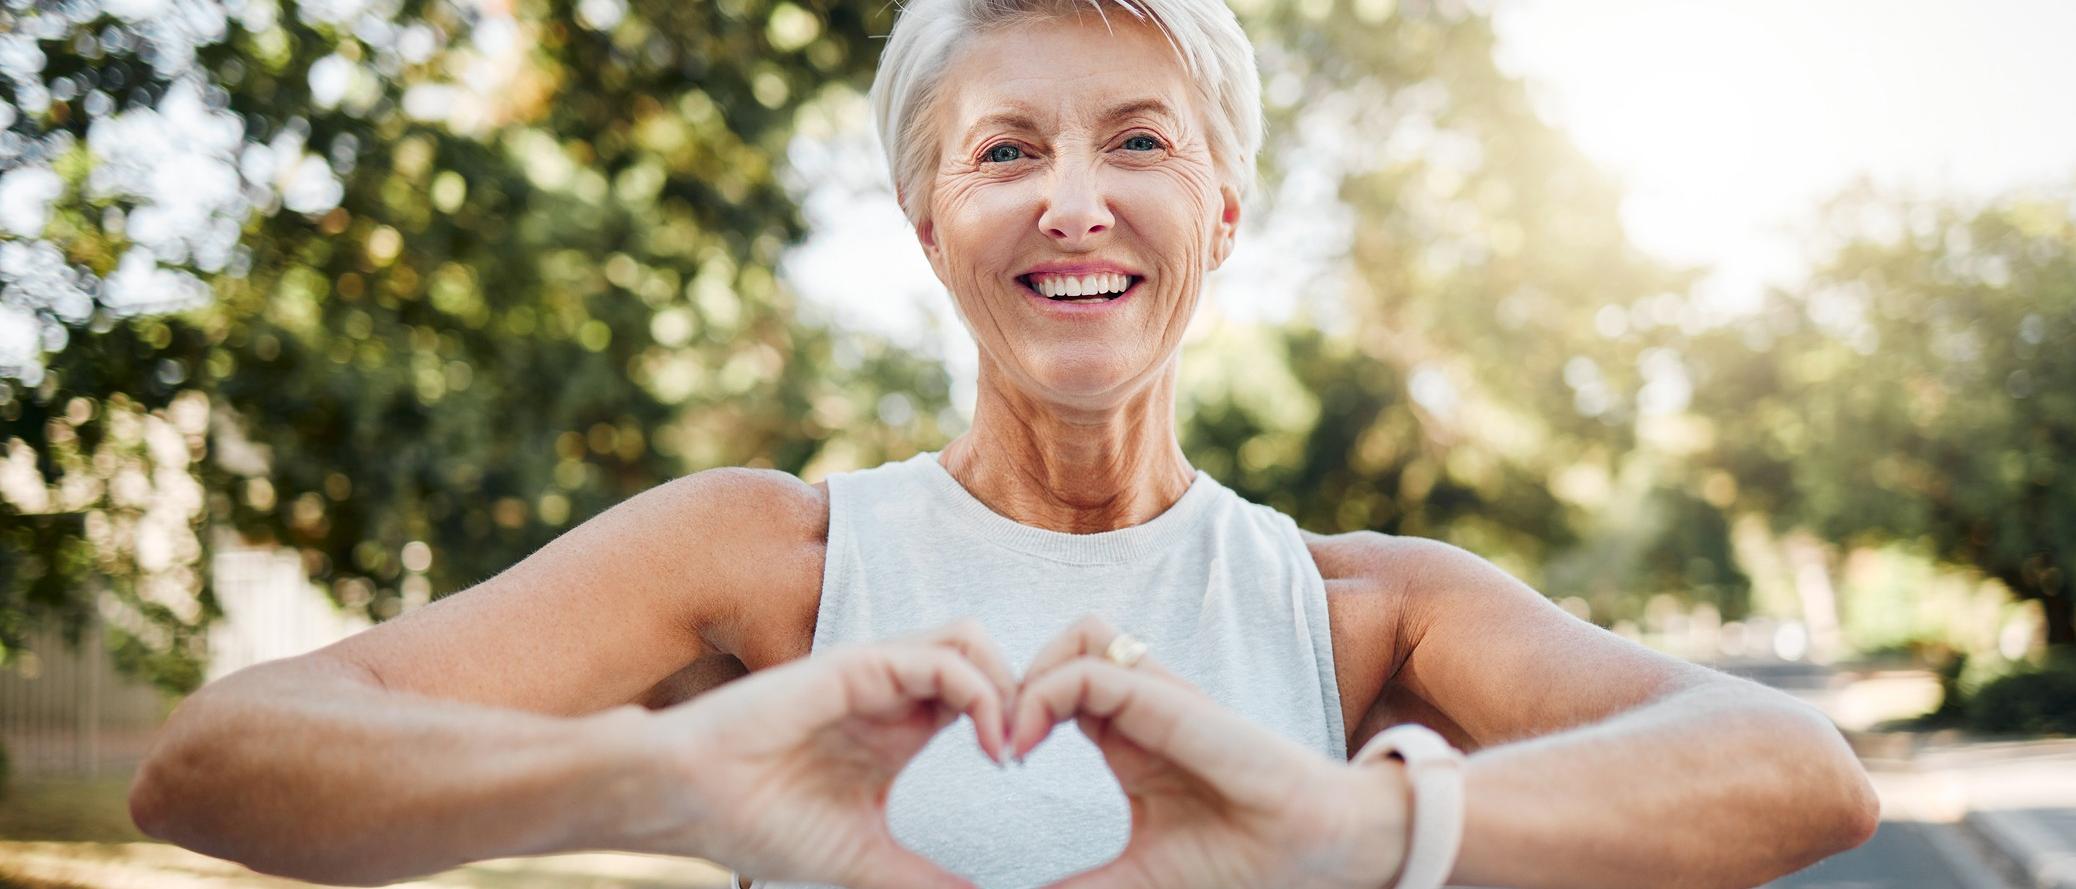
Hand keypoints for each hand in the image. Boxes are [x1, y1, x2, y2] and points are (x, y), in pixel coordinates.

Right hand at [623, 619, 1016, 888]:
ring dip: (1006, 685)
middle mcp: (893, 695)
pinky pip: (940, 658)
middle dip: (1024, 695)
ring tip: (1009, 744)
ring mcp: (877, 675)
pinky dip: (979, 692)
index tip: (1023, 776)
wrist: (691, 803)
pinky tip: (986, 744)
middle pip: (985, 658)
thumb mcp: (866, 861)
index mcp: (899, 730)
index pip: (980, 697)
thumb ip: (924, 880)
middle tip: (1030, 751)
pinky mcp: (858, 666)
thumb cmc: (761, 825)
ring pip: (970, 641)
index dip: (1015, 723)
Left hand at [1010, 615, 1412, 888]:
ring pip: (1079, 635)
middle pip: (1063, 646)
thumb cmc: (1239, 862)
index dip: (1014, 710)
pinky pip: (1095, 668)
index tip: (997, 765)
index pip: (1058, 685)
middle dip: (1012, 681)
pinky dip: (1048, 693)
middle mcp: (1139, 707)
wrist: (1317, 852)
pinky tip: (1027, 745)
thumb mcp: (1134, 879)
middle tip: (993, 745)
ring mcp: (1159, 698)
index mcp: (1126, 738)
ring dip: (1031, 674)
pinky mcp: (1173, 703)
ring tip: (1012, 740)